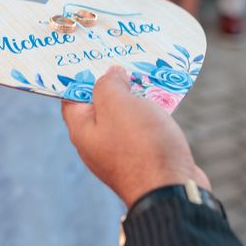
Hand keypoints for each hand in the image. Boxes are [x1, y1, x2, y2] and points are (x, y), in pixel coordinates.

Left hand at [62, 66, 209, 206]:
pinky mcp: (145, 157)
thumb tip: (112, 74)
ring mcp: (121, 152)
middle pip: (100, 104)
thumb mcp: (117, 103)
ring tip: (145, 71)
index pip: (71, 96)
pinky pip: (144, 128)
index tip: (90, 55)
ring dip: (135, 96)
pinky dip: (150, 112)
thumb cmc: (140, 145)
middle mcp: (97, 142)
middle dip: (111, 81)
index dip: (80, 74)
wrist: (173, 190)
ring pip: (125, 116)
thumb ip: (108, 84)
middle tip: (122, 57)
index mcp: (82, 129)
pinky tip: (163, 99)